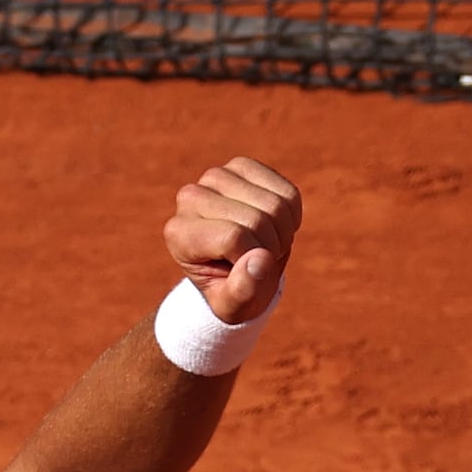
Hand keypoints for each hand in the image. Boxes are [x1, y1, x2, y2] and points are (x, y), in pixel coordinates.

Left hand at [166, 155, 303, 325]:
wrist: (237, 268)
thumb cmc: (231, 289)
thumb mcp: (234, 305)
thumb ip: (243, 290)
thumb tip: (260, 261)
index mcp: (179, 234)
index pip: (233, 237)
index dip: (254, 259)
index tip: (248, 271)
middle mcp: (190, 198)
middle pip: (257, 220)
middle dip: (271, 248)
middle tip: (259, 259)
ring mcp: (216, 177)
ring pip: (275, 204)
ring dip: (283, 233)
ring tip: (266, 244)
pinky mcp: (241, 166)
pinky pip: (287, 192)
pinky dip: (292, 215)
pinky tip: (275, 224)